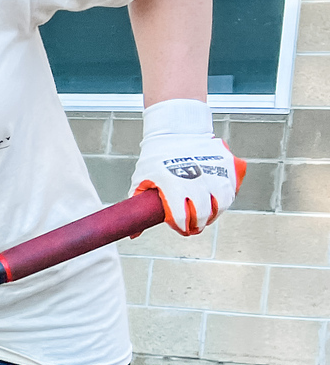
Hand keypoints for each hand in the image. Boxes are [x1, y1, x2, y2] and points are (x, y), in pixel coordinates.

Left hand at [131, 99, 240, 234]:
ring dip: (214, 214)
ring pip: (222, 204)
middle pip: (203, 214)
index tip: (180, 228)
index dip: (181, 226)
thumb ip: (139, 204)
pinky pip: (231, 190)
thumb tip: (133, 233)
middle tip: (194, 226)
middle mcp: (196, 181)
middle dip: (198, 224)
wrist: (177, 131)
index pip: (181, 217)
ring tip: (205, 215)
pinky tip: (217, 202)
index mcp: (174, 185)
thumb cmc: (157, 156)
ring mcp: (214, 173)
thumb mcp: (142, 178)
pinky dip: (225, 199)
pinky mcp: (226, 166)